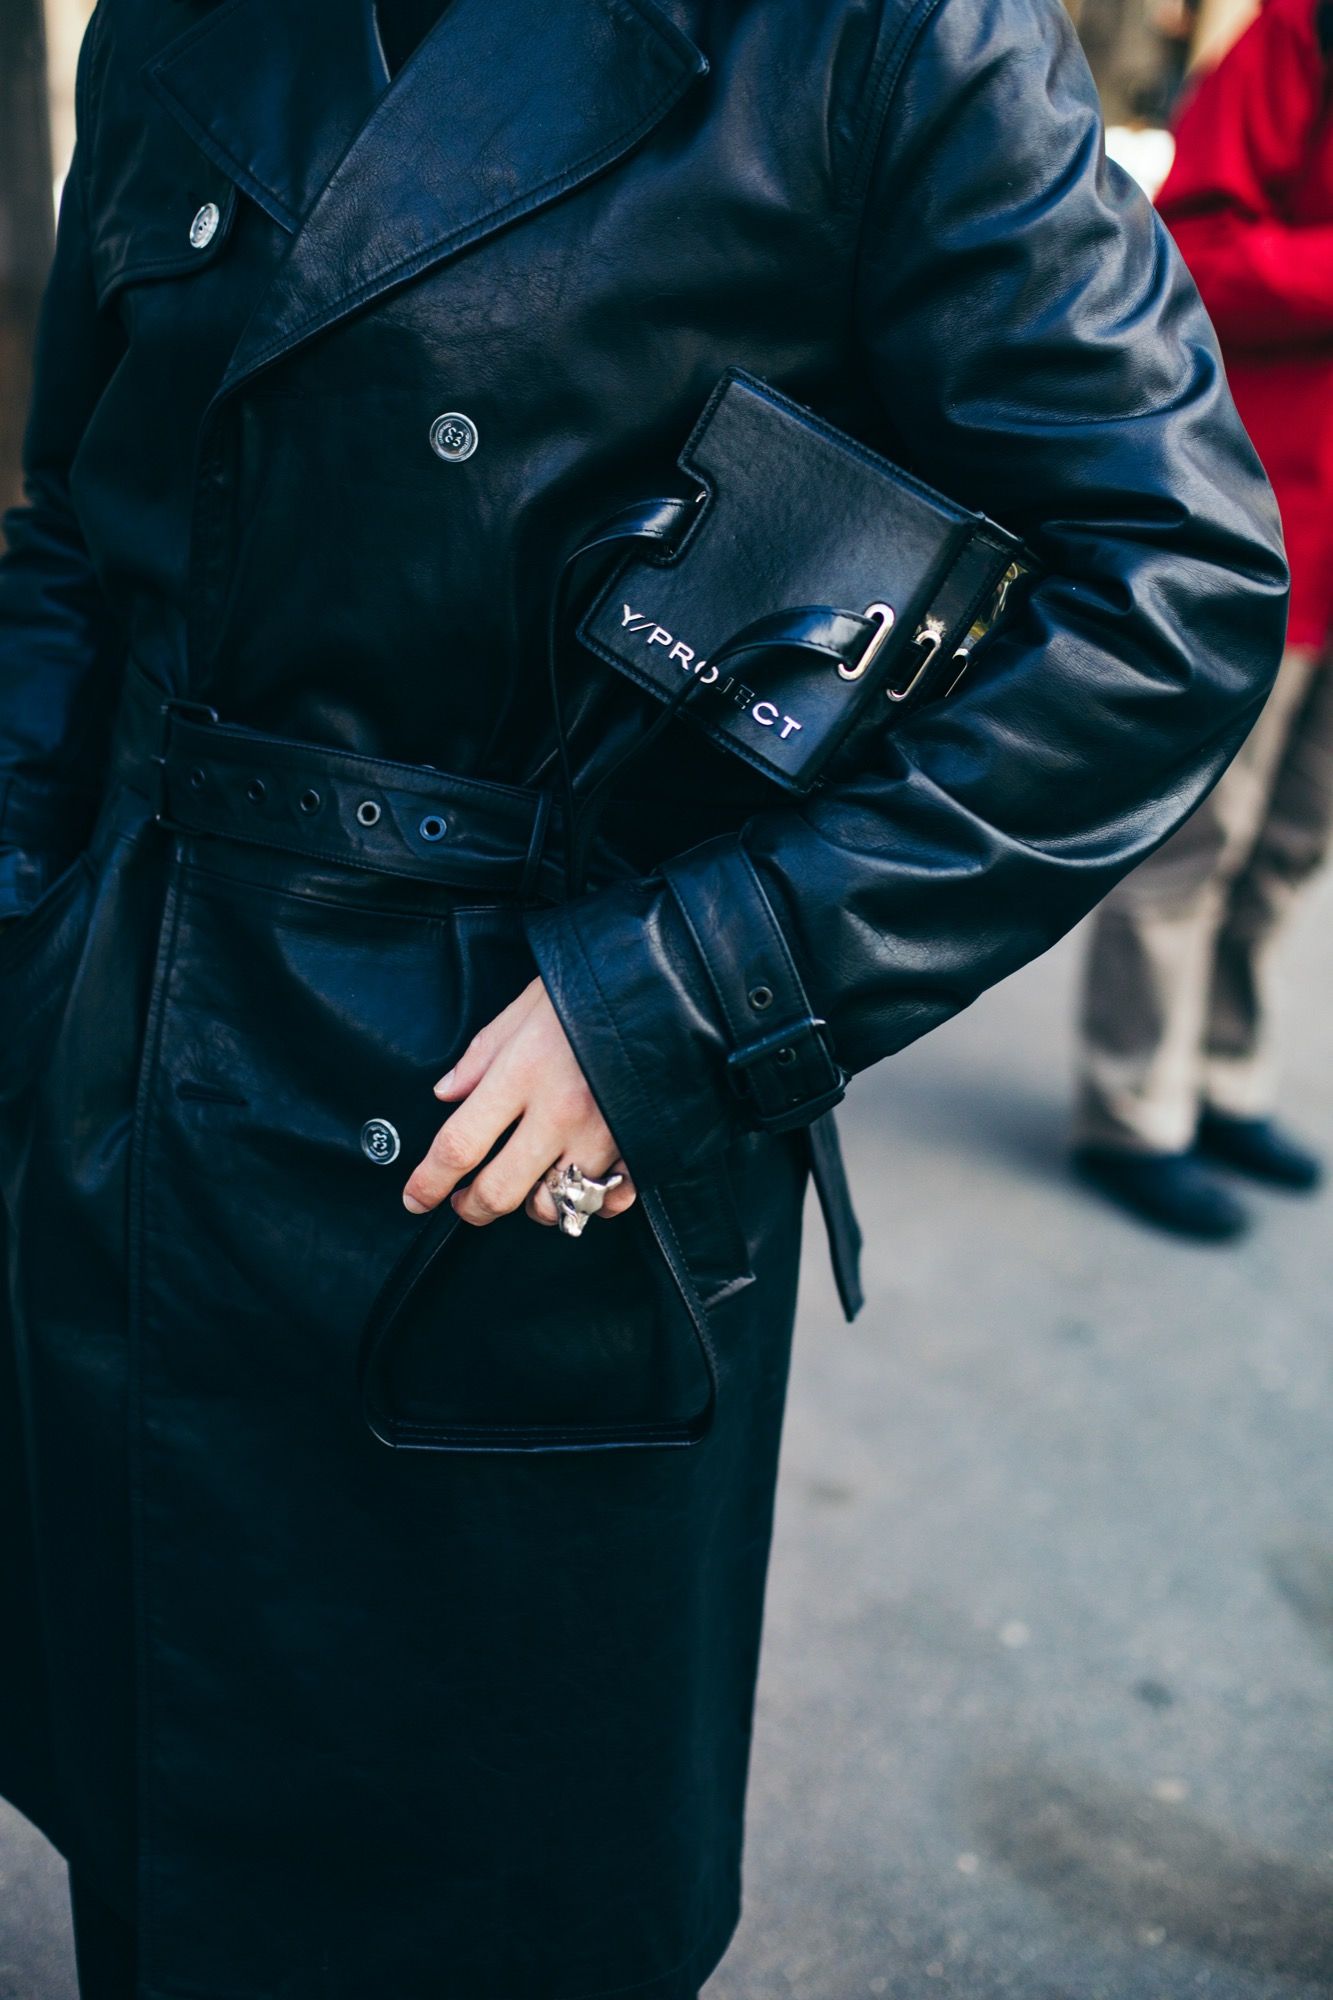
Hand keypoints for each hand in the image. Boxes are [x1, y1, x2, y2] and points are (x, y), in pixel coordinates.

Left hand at [402, 976, 636, 1228]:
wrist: (665, 984)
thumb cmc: (590, 988)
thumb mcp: (524, 1007)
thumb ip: (481, 1055)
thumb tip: (446, 1094)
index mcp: (521, 1073)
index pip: (459, 1145)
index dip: (429, 1181)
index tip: (416, 1197)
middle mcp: (558, 1112)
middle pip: (500, 1190)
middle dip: (473, 1208)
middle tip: (465, 1204)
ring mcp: (602, 1134)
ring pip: (553, 1204)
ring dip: (532, 1205)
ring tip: (527, 1187)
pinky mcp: (638, 1145)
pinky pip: (608, 1200)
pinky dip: (590, 1203)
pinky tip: (581, 1186)